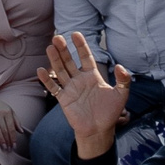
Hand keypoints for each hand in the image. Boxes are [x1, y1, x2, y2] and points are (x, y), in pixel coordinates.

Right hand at [0, 84, 21, 152]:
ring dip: (1, 139)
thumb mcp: (8, 110)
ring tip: (4, 147)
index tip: (14, 146)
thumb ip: (16, 120)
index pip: (12, 128)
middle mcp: (0, 113)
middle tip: (9, 149)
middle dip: (8, 141)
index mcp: (8, 112)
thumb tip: (21, 132)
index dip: (13, 138)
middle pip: (5, 130)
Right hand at [38, 32, 131, 154]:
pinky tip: (41, 70)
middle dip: (64, 49)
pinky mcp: (64, 99)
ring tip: (50, 47)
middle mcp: (79, 79)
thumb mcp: (121, 94)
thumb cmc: (110, 112)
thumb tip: (120, 66)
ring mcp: (70, 88)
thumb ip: (123, 80)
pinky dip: (47, 80)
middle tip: (57, 37)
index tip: (76, 34)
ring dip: (55, 60)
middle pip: (69, 61)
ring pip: (60, 71)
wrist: (99, 130)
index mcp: (92, 76)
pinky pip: (54, 88)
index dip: (81, 46)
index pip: (86, 57)